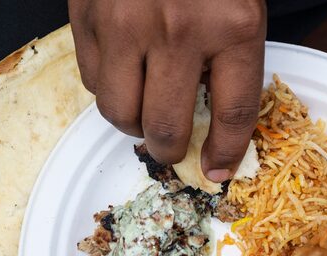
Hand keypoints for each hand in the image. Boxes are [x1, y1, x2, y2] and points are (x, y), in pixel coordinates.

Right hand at [69, 0, 265, 181]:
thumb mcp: (240, 9)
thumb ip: (231, 61)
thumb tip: (214, 126)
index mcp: (231, 28)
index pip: (233, 114)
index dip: (227, 153)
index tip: (218, 169)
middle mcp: (178, 31)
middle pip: (167, 126)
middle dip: (171, 150)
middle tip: (173, 149)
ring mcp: (126, 23)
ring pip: (120, 111)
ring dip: (134, 124)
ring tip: (146, 112)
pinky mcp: (87, 15)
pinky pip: (92, 80)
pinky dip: (109, 90)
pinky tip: (125, 75)